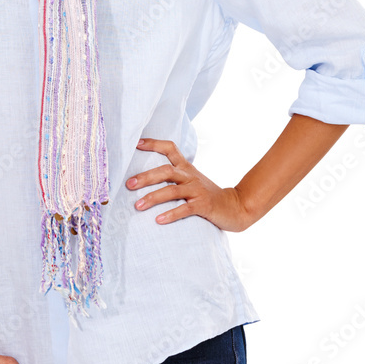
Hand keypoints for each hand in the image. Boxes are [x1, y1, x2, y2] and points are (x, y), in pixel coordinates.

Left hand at [125, 137, 252, 231]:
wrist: (235, 207)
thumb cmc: (207, 195)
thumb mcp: (191, 181)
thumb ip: (173, 178)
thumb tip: (144, 179)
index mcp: (186, 168)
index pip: (170, 149)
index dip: (153, 144)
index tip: (136, 143)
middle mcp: (190, 176)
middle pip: (166, 171)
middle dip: (146, 177)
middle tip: (129, 184)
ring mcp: (198, 190)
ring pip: (172, 190)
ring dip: (153, 198)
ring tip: (138, 206)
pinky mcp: (204, 205)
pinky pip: (185, 209)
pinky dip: (171, 214)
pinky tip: (159, 220)